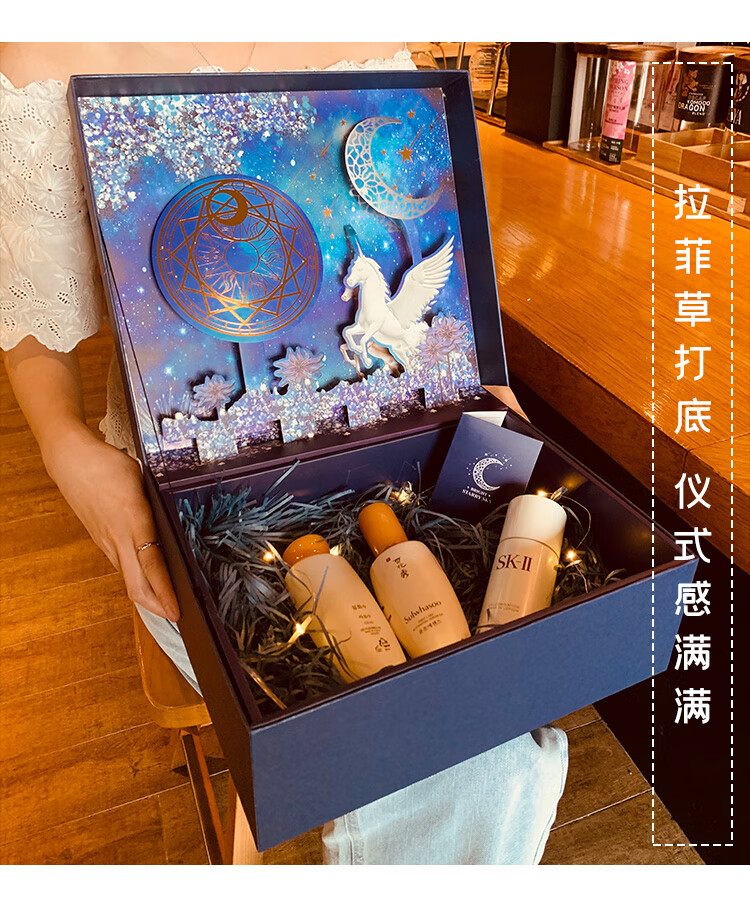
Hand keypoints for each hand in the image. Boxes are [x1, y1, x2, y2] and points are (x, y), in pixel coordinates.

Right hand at [43, 423, 179, 620]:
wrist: (71, 460)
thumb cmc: (109, 465)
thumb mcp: (143, 480)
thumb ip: (157, 503)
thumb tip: (174, 521)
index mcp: (134, 521)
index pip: (152, 566)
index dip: (165, 592)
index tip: (176, 611)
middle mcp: (119, 538)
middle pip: (137, 585)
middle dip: (157, 607)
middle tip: (176, 618)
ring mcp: (107, 542)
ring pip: (129, 579)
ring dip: (147, 596)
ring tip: (168, 606)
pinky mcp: (101, 540)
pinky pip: (121, 567)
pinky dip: (137, 580)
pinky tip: (148, 582)